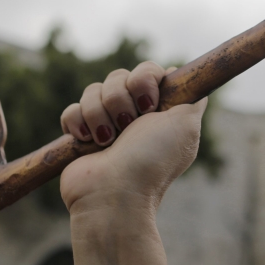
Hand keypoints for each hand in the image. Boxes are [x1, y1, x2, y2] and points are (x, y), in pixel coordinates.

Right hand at [59, 61, 206, 216]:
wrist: (115, 194)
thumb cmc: (152, 161)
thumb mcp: (186, 126)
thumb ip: (192, 99)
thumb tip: (191, 82)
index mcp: (158, 109)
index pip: (148, 70)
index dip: (144, 79)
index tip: (149, 104)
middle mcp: (132, 114)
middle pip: (118, 76)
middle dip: (120, 100)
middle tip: (128, 127)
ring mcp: (104, 123)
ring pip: (92, 90)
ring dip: (100, 115)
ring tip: (107, 142)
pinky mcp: (80, 134)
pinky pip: (72, 110)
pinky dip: (78, 124)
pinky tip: (88, 142)